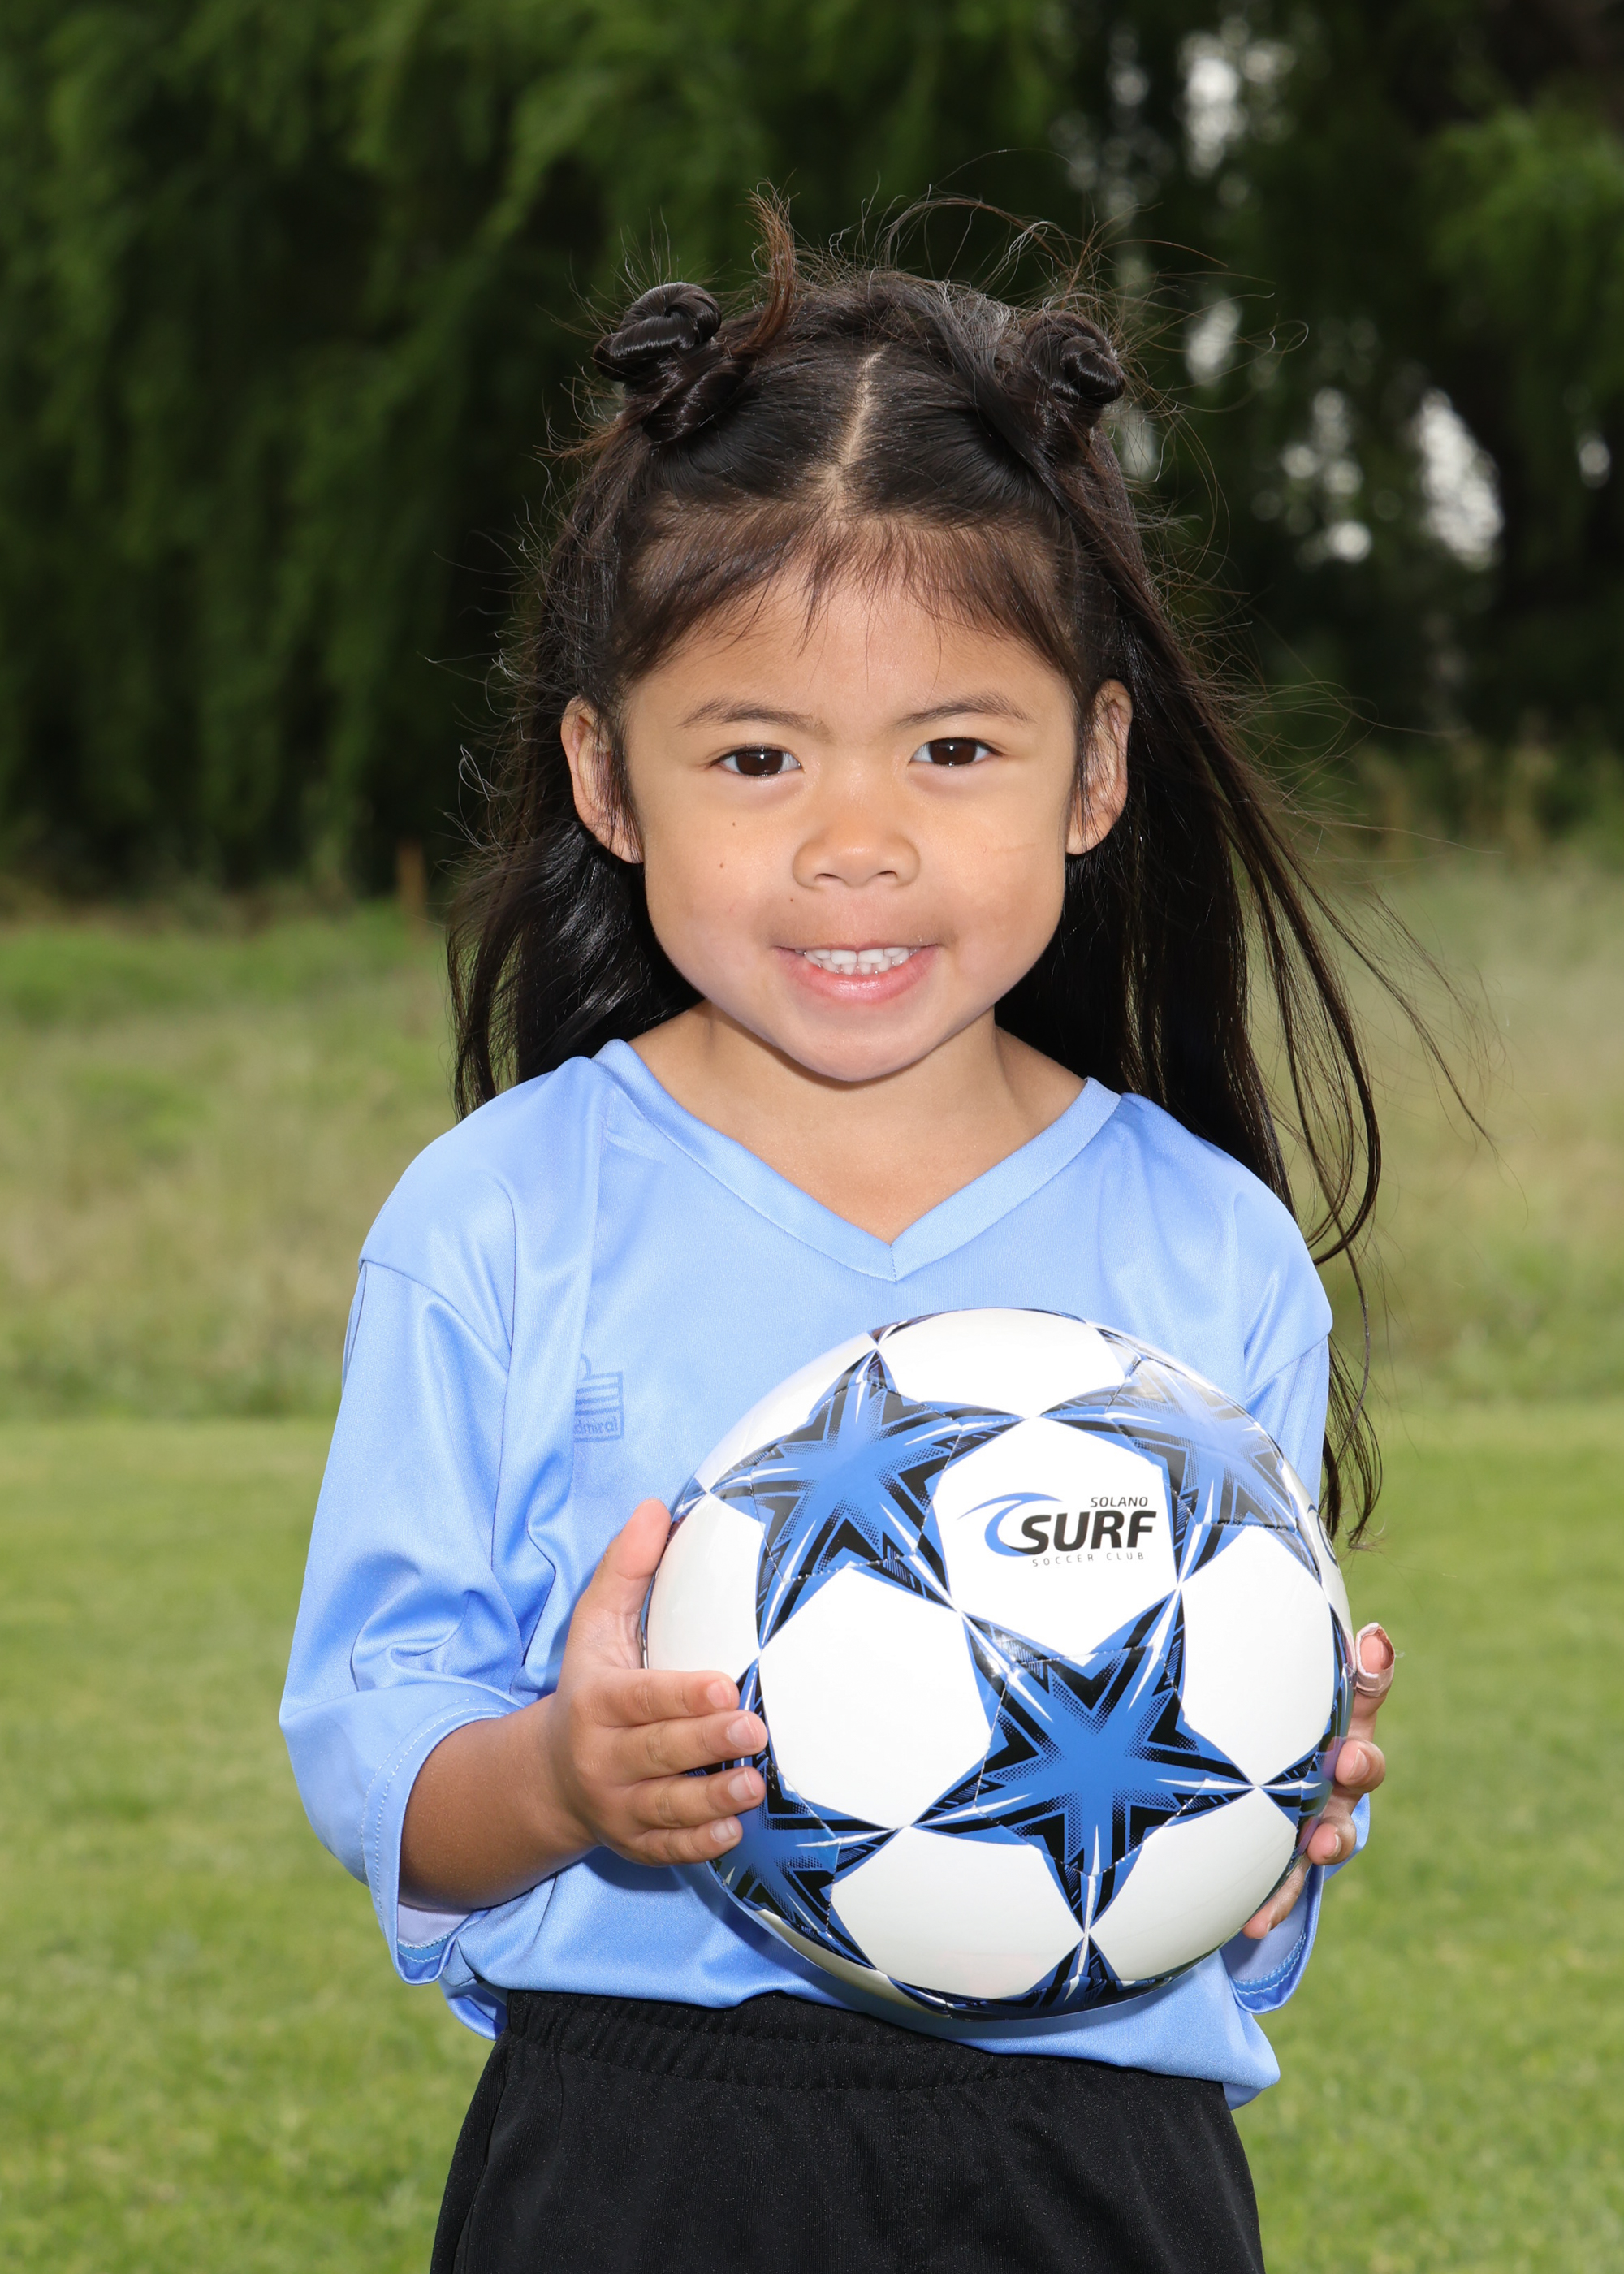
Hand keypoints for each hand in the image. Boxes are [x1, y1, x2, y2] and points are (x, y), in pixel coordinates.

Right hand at [538, 1498, 766, 1867]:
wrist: (548, 1776)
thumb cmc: (591, 1686)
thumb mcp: (595, 1628)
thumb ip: (626, 1570)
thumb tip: (656, 1508)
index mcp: (597, 1701)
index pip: (641, 1698)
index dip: (681, 1694)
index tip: (725, 1683)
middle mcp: (602, 1758)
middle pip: (656, 1753)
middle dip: (704, 1743)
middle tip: (754, 1730)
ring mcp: (618, 1807)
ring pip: (666, 1808)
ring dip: (711, 1801)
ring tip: (752, 1785)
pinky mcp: (634, 1845)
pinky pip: (666, 1852)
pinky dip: (697, 1847)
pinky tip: (733, 1835)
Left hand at [1239, 1621, 1392, 1940]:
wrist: (1246, 1805)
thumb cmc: (1261, 1734)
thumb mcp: (1272, 1697)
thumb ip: (1299, 1668)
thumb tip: (1352, 1621)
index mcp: (1334, 1722)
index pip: (1362, 1689)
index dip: (1372, 1670)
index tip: (1371, 1643)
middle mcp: (1336, 1772)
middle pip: (1363, 1766)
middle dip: (1361, 1761)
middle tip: (1348, 1756)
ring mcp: (1318, 1819)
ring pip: (1337, 1831)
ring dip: (1335, 1837)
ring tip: (1322, 1845)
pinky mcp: (1290, 1864)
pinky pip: (1287, 1884)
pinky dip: (1276, 1901)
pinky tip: (1253, 1919)